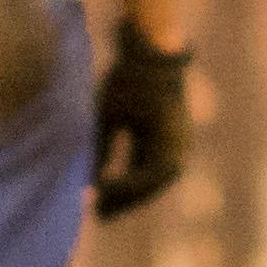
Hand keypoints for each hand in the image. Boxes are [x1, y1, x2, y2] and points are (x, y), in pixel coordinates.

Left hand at [94, 35, 192, 219]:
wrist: (152, 52)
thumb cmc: (128, 79)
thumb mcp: (108, 114)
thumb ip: (99, 149)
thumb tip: (87, 184)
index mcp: (169, 140)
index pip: (146, 178)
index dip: (120, 190)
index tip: (95, 193)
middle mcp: (179, 147)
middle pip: (151, 185)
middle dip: (124, 200)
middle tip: (96, 214)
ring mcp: (177, 145)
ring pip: (152, 179)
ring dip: (128, 192)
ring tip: (102, 207)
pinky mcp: (169, 140)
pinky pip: (151, 165)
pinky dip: (132, 176)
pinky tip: (110, 185)